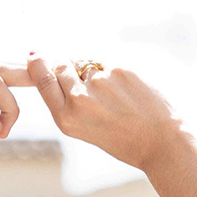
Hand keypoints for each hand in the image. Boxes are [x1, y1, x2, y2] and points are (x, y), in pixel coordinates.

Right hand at [26, 55, 184, 170]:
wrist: (161, 141)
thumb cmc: (124, 139)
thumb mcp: (86, 129)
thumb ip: (69, 103)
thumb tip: (61, 69)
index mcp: (67, 118)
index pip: (44, 81)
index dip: (38, 65)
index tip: (35, 56)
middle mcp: (79, 99)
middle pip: (62, 67)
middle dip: (67, 66)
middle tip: (81, 75)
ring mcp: (100, 82)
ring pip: (87, 63)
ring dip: (93, 69)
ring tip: (112, 92)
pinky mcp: (121, 70)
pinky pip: (109, 62)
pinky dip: (114, 71)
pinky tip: (127, 89)